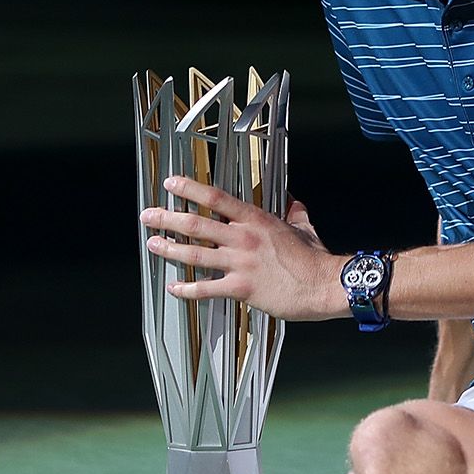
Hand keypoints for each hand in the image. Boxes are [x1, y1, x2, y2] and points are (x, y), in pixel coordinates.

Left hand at [141, 176, 342, 320]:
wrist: (324, 284)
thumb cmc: (315, 258)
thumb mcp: (304, 226)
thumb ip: (294, 210)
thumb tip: (292, 200)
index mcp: (256, 220)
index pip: (215, 198)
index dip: (189, 189)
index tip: (171, 184)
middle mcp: (244, 238)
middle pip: (197, 224)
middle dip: (167, 218)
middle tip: (149, 215)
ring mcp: (241, 263)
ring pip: (196, 254)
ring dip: (170, 249)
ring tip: (153, 244)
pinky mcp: (242, 288)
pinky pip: (207, 288)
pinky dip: (187, 289)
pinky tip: (174, 287)